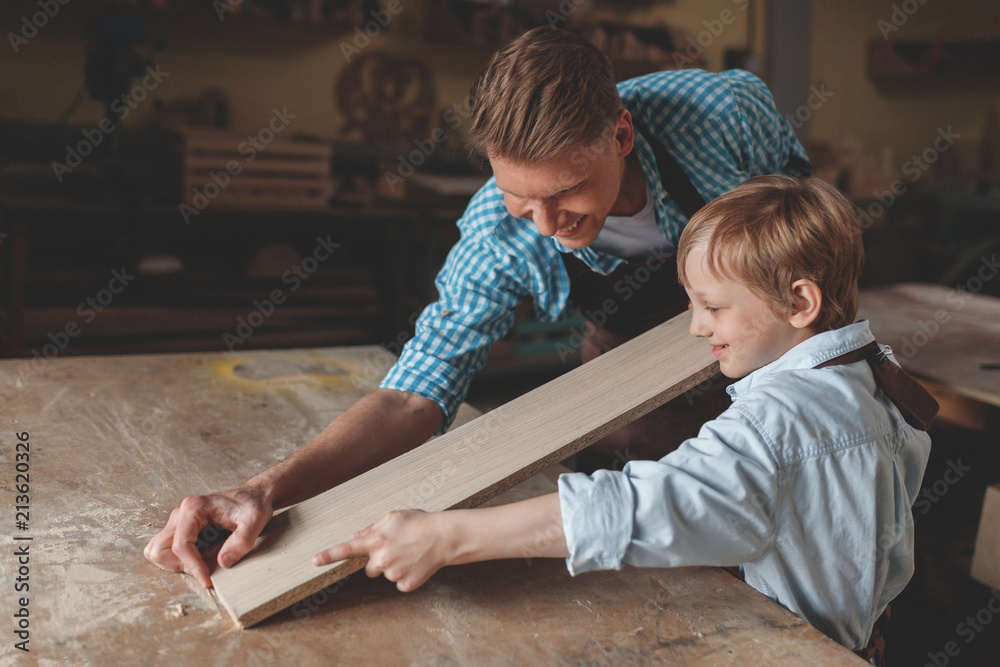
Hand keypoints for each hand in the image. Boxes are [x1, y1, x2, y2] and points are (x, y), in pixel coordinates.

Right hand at [143, 486, 271, 587]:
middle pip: (160, 549)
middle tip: (203, 569)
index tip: (207, 580)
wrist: (254, 495)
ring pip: (158, 551)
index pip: (180, 545)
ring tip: (201, 564)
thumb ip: (242, 541)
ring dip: (176, 564)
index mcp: (193, 508)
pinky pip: (167, 550)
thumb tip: (223, 562)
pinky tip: (200, 558)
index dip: (192, 566)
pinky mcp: (181, 529)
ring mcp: (178, 522)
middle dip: (180, 565)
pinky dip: (178, 560)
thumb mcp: (255, 520)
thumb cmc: (253, 504)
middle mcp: (181, 513)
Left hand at [313, 510, 453, 591]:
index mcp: (376, 540)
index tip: (314, 561)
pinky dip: (408, 576)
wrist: (445, 537)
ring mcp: (393, 573)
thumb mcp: (394, 517)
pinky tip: (417, 563)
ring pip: (387, 575)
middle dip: (379, 561)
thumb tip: (357, 536)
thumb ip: (373, 527)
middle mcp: (381, 559)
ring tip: (412, 553)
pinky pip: (400, 583)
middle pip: (370, 568)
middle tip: (397, 550)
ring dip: (396, 567)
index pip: (346, 549)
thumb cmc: (420, 522)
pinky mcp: (405, 584)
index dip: (329, 556)